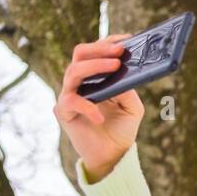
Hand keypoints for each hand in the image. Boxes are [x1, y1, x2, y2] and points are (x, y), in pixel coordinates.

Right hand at [54, 33, 144, 181]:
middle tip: (119, 52)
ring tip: (115, 67)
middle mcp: (80, 82)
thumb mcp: (133, 107)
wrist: (113, 156)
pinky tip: (100, 116)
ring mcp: (69, 95)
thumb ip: (128, 89)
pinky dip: (87, 106)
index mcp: (96, 77)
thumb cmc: (121, 129)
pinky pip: (71, 101)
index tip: (126, 40)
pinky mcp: (64, 112)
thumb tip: (122, 74)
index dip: (108, 42)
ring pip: (73, 71)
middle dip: (99, 49)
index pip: (96, 51)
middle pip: (80, 54)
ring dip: (95, 67)